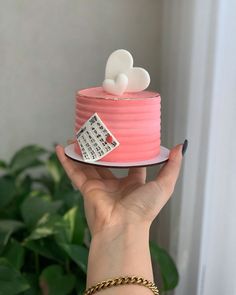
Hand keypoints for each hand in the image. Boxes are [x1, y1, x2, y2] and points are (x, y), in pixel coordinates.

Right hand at [56, 144, 182, 236]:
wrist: (123, 227)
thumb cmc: (145, 208)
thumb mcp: (164, 185)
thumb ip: (172, 166)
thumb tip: (179, 146)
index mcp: (133, 183)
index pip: (130, 163)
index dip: (129, 151)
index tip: (125, 137)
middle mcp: (115, 184)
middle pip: (107, 162)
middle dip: (103, 149)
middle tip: (98, 133)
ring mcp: (99, 186)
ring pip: (88, 165)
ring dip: (82, 152)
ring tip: (77, 137)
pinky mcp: (86, 189)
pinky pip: (74, 172)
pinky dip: (66, 161)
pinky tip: (61, 148)